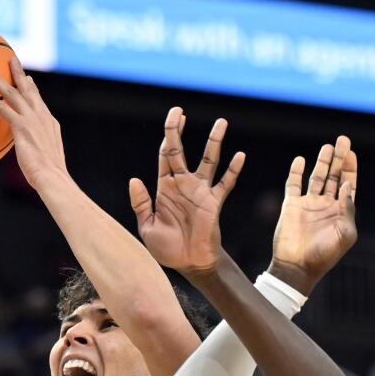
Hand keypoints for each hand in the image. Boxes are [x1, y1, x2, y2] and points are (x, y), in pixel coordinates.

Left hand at [0, 59, 66, 185]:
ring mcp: (32, 119)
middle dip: (18, 72)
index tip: (27, 79)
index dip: (32, 88)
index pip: (39, 101)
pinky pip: (0, 106)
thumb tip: (34, 155)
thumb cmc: (50, 175)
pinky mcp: (21, 126)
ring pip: (12, 92)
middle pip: (28, 89)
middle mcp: (41, 116)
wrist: (53, 177)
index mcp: (49, 122)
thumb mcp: (47, 158)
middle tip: (11, 59)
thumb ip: (39, 149)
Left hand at [129, 107, 244, 274]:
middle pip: (180, 151)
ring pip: (208, 160)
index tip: (173, 118)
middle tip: (180, 111)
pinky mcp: (214, 202)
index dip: (167, 137)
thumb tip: (134, 179)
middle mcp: (183, 185)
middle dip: (178, 131)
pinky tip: (240, 155)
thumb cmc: (167, 249)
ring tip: (221, 122)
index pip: (164, 156)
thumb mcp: (147, 227)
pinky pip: (225, 183)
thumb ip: (140, 204)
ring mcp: (200, 192)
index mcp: (164, 188)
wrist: (189, 264)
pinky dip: (233, 170)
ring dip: (214, 142)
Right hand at [270, 136, 357, 292]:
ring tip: (327, 147)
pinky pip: (293, 185)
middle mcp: (325, 205)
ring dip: (322, 162)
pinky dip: (296, 172)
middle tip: (342, 140)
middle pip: (333, 175)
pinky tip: (300, 160)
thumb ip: (348, 209)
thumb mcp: (345, 234)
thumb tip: (347, 186)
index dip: (350, 167)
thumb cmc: (324, 255)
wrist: (297, 267)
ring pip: (316, 177)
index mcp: (341, 211)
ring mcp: (308, 204)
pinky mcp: (291, 206)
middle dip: (338, 158)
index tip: (350, 152)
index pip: (347, 183)